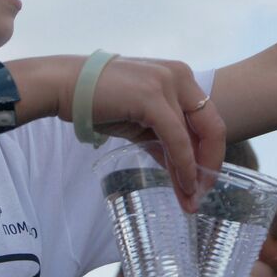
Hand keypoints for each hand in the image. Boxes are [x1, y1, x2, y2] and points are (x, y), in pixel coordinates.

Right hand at [47, 55, 226, 211]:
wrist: (64, 86)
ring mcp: (167, 84)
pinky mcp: (152, 97)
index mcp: (180, 78)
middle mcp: (180, 76)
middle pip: (212, 126)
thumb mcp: (140, 122)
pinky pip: (176, 139)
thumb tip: (182, 171)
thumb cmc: (99, 102)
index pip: (208, 119)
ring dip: (195, 172)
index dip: (211, 152)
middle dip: (210, 164)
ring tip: (191, 200)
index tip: (204, 180)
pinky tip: (183, 184)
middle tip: (202, 194)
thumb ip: (163, 141)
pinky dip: (182, 164)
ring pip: (195, 136)